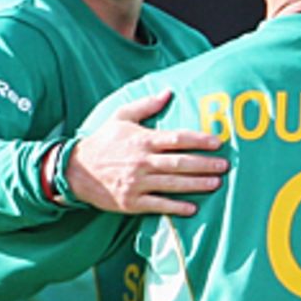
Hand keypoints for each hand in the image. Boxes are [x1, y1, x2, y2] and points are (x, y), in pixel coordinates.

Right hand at [65, 92, 227, 215]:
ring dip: (196, 184)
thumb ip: (146, 105)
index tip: (217, 142)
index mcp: (142, 140)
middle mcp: (142, 162)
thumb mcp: (120, 117)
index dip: (198, 140)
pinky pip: (158, 205)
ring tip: (216, 183)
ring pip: (173, 184)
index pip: (176, 138)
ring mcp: (137, 183)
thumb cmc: (102, 142)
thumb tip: (168, 92)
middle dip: (204, 164)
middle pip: (179, 163)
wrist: (76, 170)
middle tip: (225, 165)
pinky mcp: (132, 202)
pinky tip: (192, 207)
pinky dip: (176, 207)